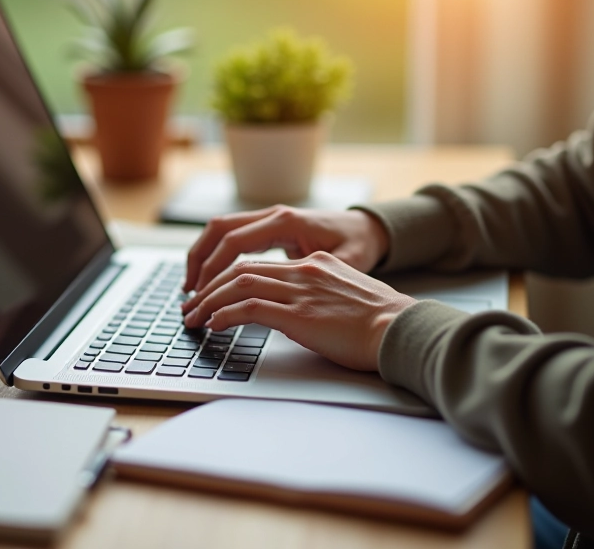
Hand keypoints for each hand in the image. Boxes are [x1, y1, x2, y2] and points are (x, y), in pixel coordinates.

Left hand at [181, 251, 416, 370]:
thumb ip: (320, 296)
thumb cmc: (383, 324)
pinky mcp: (298, 314)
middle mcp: (304, 270)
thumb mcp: (348, 297)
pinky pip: (248, 308)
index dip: (228, 278)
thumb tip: (300, 313)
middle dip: (209, 288)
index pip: (259, 265)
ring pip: (238, 285)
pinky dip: (224, 315)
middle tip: (190, 306)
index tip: (211, 294)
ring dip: (208, 302)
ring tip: (193, 318)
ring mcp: (300, 290)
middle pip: (242, 270)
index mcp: (315, 264)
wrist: (403, 330)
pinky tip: (213, 325)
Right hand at [183, 206, 389, 293]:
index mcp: (286, 222)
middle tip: (189, 295)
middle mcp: (273, 215)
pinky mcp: (268, 226)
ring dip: (202, 257)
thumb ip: (315, 274)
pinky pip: (231, 235)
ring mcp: (268, 217)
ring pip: (220, 230)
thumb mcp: (344, 263)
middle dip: (198, 262)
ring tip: (192, 288)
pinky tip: (210, 278)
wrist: (368, 228)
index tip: (202, 295)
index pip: (234, 242)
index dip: (214, 270)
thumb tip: (289, 292)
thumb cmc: (359, 245)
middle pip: (218, 230)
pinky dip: (215, 254)